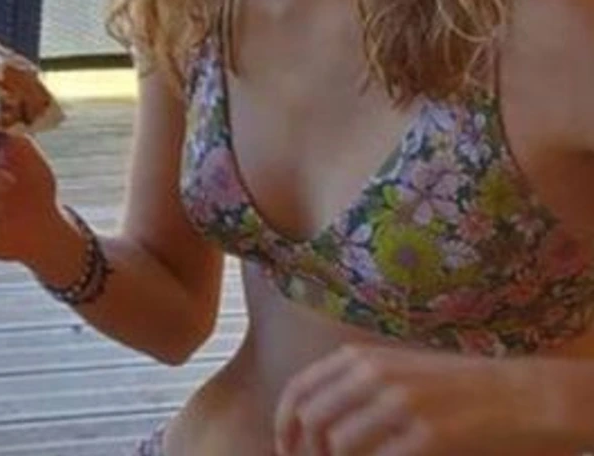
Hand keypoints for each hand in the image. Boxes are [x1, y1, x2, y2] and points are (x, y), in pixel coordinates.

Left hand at [275, 346, 569, 454]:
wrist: (520, 396)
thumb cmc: (456, 388)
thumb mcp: (397, 370)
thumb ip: (354, 386)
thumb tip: (310, 420)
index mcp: (361, 358)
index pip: (298, 391)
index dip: (284, 426)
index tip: (283, 451)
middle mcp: (375, 375)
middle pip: (312, 420)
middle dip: (305, 453)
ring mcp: (402, 404)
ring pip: (339, 443)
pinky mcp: (429, 435)